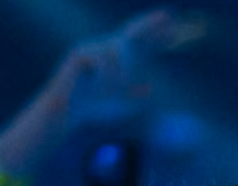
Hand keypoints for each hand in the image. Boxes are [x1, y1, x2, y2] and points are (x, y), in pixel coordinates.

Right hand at [47, 10, 183, 120]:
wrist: (65, 115)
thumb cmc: (89, 108)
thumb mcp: (116, 102)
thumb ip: (131, 92)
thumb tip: (150, 88)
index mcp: (114, 59)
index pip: (137, 44)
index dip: (154, 36)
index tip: (172, 30)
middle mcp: (103, 49)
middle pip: (130, 34)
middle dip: (148, 26)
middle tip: (167, 18)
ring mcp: (90, 49)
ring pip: (116, 51)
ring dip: (120, 71)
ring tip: (114, 86)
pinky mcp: (79, 55)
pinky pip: (101, 59)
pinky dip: (106, 73)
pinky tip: (101, 84)